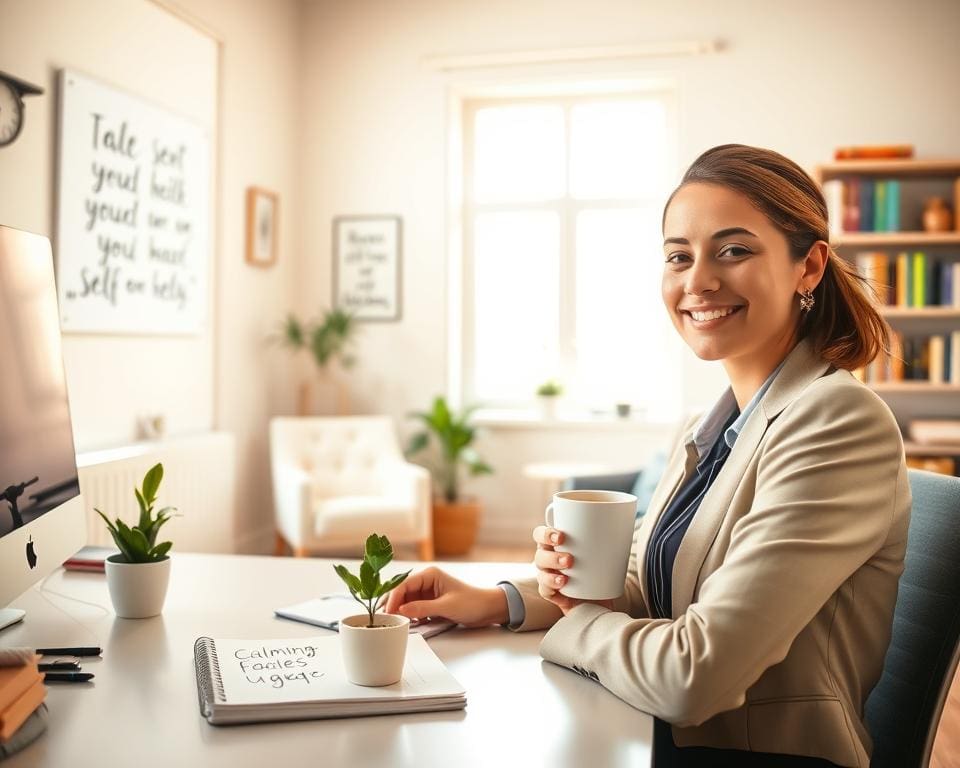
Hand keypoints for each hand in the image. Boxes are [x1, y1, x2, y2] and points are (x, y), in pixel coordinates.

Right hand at [383, 566, 508, 627]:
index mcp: (430, 575)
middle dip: (393, 605)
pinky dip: (409, 616)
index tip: (387, 612)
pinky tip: (408, 624)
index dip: (393, 598)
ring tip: (393, 623)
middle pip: (402, 593)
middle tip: (384, 619)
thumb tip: (401, 610)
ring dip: (401, 611)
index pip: (404, 585)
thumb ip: (423, 608)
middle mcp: (426, 582)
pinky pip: (414, 609)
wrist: (488, 609)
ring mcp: (427, 593)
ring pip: (406, 602)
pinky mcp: (430, 604)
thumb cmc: (472, 602)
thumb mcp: (446, 606)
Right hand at [533, 525, 613, 615]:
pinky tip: (562, 584)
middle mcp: (548, 559)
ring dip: (553, 572)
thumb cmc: (600, 566)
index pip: (541, 535)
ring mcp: (549, 576)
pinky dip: (552, 586)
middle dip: (552, 556)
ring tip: (568, 574)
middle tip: (570, 560)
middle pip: (540, 554)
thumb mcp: (604, 549)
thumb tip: (623, 519)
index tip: (562, 536)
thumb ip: (605, 535)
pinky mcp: (554, 594)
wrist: (604, 594)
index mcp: (555, 544)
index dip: (546, 534)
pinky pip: (545, 590)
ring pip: (541, 571)